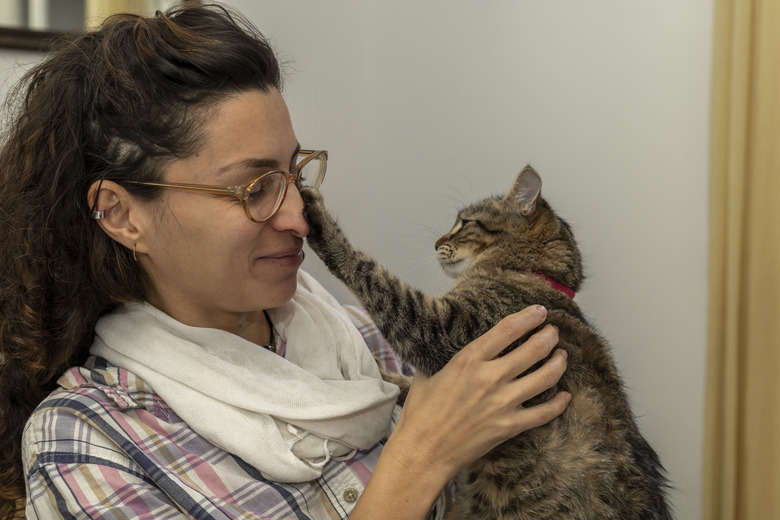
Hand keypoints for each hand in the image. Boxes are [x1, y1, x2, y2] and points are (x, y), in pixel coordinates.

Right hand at [352, 305, 568, 518]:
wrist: (423, 450)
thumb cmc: (420, 414)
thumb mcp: (426, 375)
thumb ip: (444, 359)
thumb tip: (444, 345)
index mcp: (468, 361)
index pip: (507, 330)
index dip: (528, 317)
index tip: (540, 311)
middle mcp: (489, 378)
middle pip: (532, 350)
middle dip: (548, 337)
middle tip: (553, 332)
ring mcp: (502, 403)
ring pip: (545, 377)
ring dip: (558, 363)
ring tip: (562, 355)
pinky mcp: (509, 426)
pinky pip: (544, 413)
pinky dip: (558, 403)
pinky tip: (565, 395)